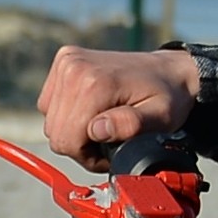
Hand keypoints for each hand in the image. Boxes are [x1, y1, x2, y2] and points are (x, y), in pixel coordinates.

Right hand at [38, 45, 201, 167]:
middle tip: (107, 141)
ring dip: (73, 130)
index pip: (67, 140)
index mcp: (95, 83)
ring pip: (51, 120)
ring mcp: (67, 61)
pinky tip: (90, 112)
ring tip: (101, 127)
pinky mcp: (64, 61)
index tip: (110, 152)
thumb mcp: (161, 118)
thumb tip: (97, 130)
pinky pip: (49, 104)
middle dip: (80, 145)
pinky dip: (67, 114)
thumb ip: (130, 125)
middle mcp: (75, 67)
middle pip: (56, 132)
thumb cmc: (167, 97)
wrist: (168, 71)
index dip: (88, 156)